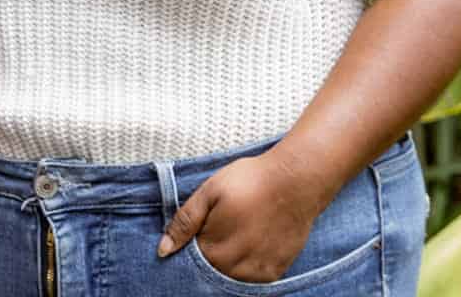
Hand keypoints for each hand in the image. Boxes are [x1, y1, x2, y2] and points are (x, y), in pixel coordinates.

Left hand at [157, 150, 329, 282]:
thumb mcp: (209, 192)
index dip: (190, 245)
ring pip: (230, 278)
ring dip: (226, 262)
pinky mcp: (276, 272)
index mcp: (214, 248)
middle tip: (221, 227)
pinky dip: (246, 268)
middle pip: (210, 271)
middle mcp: (236, 267)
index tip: (199, 229)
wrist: (296, 181)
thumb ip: (185, 222)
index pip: (190, 260)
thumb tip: (163, 250)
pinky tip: (249, 244)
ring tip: (236, 233)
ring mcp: (258, 272)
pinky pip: (252, 280)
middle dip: (208, 254)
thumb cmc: (250, 180)